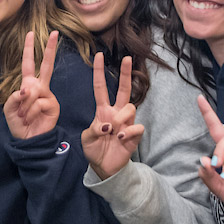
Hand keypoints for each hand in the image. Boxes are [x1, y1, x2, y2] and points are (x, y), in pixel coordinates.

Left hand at [3, 31, 60, 139]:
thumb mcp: (9, 109)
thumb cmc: (18, 124)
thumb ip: (14, 97)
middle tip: (55, 33)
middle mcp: (40, 87)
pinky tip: (30, 119)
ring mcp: (48, 95)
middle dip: (51, 49)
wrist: (28, 140)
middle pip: (47, 65)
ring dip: (23, 106)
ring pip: (33, 91)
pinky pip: (37, 102)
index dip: (29, 49)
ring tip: (23, 117)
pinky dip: (29, 111)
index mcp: (28, 85)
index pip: (29, 63)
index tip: (31, 33)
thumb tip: (26, 90)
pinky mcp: (53, 105)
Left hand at [82, 53, 142, 179]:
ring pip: (129, 107)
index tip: (98, 56)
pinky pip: (136, 126)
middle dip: (125, 73)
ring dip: (120, 118)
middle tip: (126, 58)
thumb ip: (94, 129)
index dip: (99, 72)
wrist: (104, 167)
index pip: (100, 87)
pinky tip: (119, 139)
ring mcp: (126, 123)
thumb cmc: (94, 149)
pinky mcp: (135, 135)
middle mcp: (116, 113)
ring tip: (112, 132)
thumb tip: (108, 125)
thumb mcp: (87, 138)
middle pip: (123, 89)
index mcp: (102, 110)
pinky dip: (127, 132)